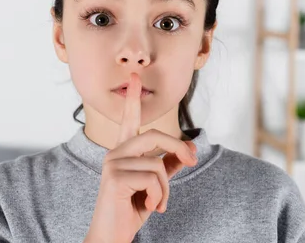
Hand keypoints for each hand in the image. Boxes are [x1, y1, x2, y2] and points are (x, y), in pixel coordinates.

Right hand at [85, 73, 197, 242]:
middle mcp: (115, 153)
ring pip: (158, 164)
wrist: (112, 237)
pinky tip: (150, 207)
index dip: (133, 99)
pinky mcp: (114, 177)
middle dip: (178, 148)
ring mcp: (112, 163)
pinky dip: (160, 196)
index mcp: (123, 152)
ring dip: (166, 189)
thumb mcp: (156, 185)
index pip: (130, 121)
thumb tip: (188, 148)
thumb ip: (168, 165)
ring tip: (158, 203)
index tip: (135, 76)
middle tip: (192, 161)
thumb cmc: (131, 209)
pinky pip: (154, 178)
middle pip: (155, 136)